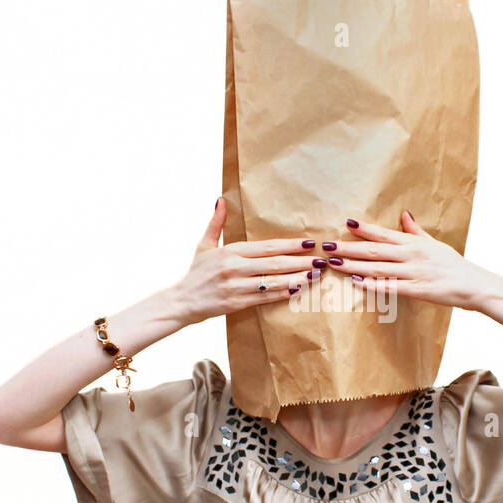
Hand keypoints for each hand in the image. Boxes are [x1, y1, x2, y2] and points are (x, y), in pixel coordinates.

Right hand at [168, 199, 317, 325]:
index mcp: (230, 251)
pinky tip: (298, 290)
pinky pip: (265, 298)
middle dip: (301, 262)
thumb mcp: (204, 245)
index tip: (309, 243)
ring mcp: (236, 287)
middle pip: (275, 264)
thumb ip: (216, 223)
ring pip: (273, 282)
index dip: (290, 245)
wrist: (181, 301)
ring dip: (297, 279)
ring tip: (315, 275)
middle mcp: (234, 268)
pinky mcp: (237, 303)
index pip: (267, 247)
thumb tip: (220, 199)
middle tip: (321, 260)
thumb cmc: (196, 273)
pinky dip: (283, 294)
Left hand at [326, 211, 498, 309]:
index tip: (345, 223)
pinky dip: (372, 284)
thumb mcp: (435, 244)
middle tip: (326, 245)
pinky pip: (390, 287)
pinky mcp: (416, 290)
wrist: (475, 285)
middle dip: (348, 247)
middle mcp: (411, 255)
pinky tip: (356, 282)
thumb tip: (404, 214)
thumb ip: (415, 231)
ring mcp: (413, 273)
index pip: (384, 233)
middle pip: (374, 250)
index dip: (364, 229)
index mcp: (414, 243)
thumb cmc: (454, 264)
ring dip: (353, 265)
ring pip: (377, 268)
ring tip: (333, 262)